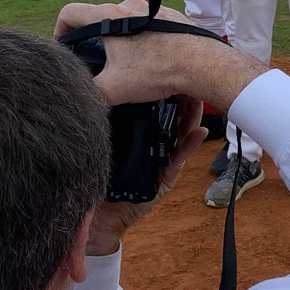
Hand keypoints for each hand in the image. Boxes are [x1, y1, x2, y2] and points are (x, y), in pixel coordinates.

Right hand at [53, 0, 266, 113]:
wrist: (201, 62)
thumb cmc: (157, 71)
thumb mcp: (114, 88)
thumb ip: (89, 92)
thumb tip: (76, 99)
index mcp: (109, 16)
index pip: (70, 12)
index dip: (60, 30)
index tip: (66, 48)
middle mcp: (128, 5)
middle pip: (97, 17)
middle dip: (91, 38)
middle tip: (92, 60)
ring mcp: (150, 8)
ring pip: (123, 19)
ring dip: (117, 37)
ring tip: (122, 62)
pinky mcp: (169, 16)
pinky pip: (145, 23)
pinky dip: (139, 37)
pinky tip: (147, 58)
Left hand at [85, 95, 207, 254]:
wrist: (95, 218)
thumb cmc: (94, 180)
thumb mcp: (96, 147)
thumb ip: (98, 128)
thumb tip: (90, 95)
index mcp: (136, 137)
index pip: (151, 110)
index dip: (161, 92)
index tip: (167, 71)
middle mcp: (151, 147)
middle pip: (170, 119)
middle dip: (181, 99)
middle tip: (188, 80)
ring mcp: (161, 163)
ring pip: (179, 135)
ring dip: (190, 117)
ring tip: (199, 100)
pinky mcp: (164, 179)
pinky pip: (177, 159)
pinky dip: (189, 146)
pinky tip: (199, 132)